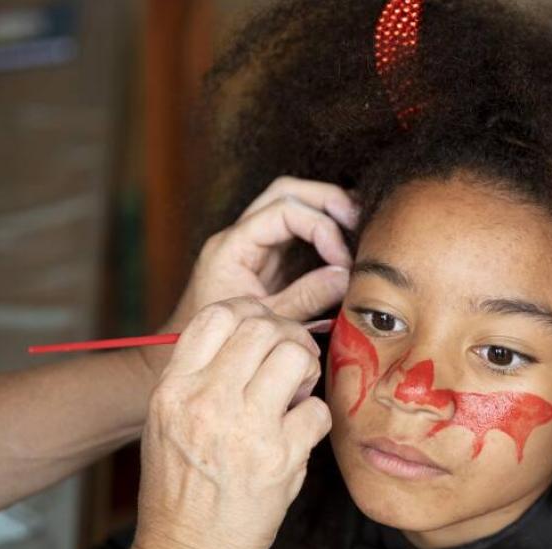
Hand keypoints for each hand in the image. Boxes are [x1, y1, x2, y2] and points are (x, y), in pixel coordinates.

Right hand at [133, 298, 331, 548]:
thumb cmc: (178, 489)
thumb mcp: (164, 422)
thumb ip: (197, 376)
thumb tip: (247, 332)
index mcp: (173, 389)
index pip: (217, 315)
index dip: (249, 312)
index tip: (262, 330)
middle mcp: (206, 402)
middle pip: (262, 327)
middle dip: (286, 336)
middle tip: (291, 361)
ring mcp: (244, 430)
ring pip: (295, 356)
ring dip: (306, 368)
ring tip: (297, 392)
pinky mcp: (279, 460)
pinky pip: (318, 411)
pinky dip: (316, 419)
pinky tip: (300, 435)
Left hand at [168, 176, 357, 332]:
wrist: (192, 354)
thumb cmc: (225, 341)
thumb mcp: (270, 322)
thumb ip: (307, 296)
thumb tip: (346, 275)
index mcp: (232, 247)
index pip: (283, 211)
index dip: (321, 227)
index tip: (344, 259)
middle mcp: (239, 236)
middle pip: (285, 192)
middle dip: (326, 200)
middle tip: (359, 223)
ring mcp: (251, 243)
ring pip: (290, 202)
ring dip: (325, 209)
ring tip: (357, 228)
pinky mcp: (263, 256)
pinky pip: (293, 227)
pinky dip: (320, 228)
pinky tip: (343, 242)